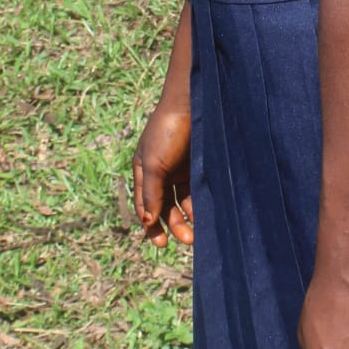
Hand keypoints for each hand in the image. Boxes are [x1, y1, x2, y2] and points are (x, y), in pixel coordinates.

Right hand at [131, 95, 193, 249]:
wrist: (192, 104)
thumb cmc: (166, 132)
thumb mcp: (153, 165)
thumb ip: (151, 194)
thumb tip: (147, 222)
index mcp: (143, 171)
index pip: (145, 206)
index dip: (151, 226)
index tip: (161, 243)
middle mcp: (161, 173)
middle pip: (165, 207)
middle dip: (174, 225)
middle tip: (187, 239)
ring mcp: (180, 170)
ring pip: (183, 203)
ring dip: (188, 219)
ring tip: (197, 232)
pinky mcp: (199, 167)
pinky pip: (198, 192)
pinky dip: (200, 205)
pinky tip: (204, 215)